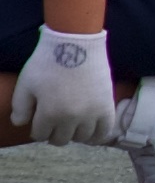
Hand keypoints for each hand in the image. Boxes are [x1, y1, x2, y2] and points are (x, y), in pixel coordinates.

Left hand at [13, 27, 110, 144]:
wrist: (77, 43)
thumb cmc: (47, 62)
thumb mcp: (25, 84)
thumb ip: (19, 107)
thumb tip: (20, 123)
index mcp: (49, 113)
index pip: (40, 135)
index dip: (37, 129)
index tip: (39, 121)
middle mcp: (71, 118)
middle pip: (61, 139)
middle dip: (54, 133)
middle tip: (54, 123)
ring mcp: (91, 113)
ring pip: (82, 138)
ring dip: (74, 134)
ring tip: (72, 125)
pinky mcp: (107, 106)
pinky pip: (104, 131)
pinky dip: (97, 137)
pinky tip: (91, 134)